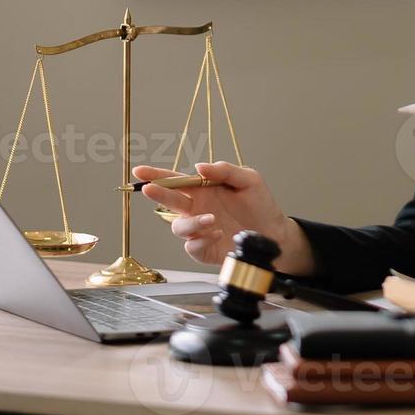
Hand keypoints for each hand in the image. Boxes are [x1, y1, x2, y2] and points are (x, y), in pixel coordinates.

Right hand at [133, 160, 312, 274]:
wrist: (273, 232)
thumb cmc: (259, 204)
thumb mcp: (248, 180)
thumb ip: (224, 170)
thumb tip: (199, 166)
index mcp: (203, 189)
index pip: (175, 180)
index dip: (156, 175)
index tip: (140, 171)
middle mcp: (196, 208)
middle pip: (169, 201)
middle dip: (158, 194)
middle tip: (150, 189)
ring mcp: (199, 229)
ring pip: (179, 226)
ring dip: (191, 222)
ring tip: (212, 218)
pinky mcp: (204, 248)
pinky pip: (192, 245)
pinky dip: (202, 238)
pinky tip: (218, 232)